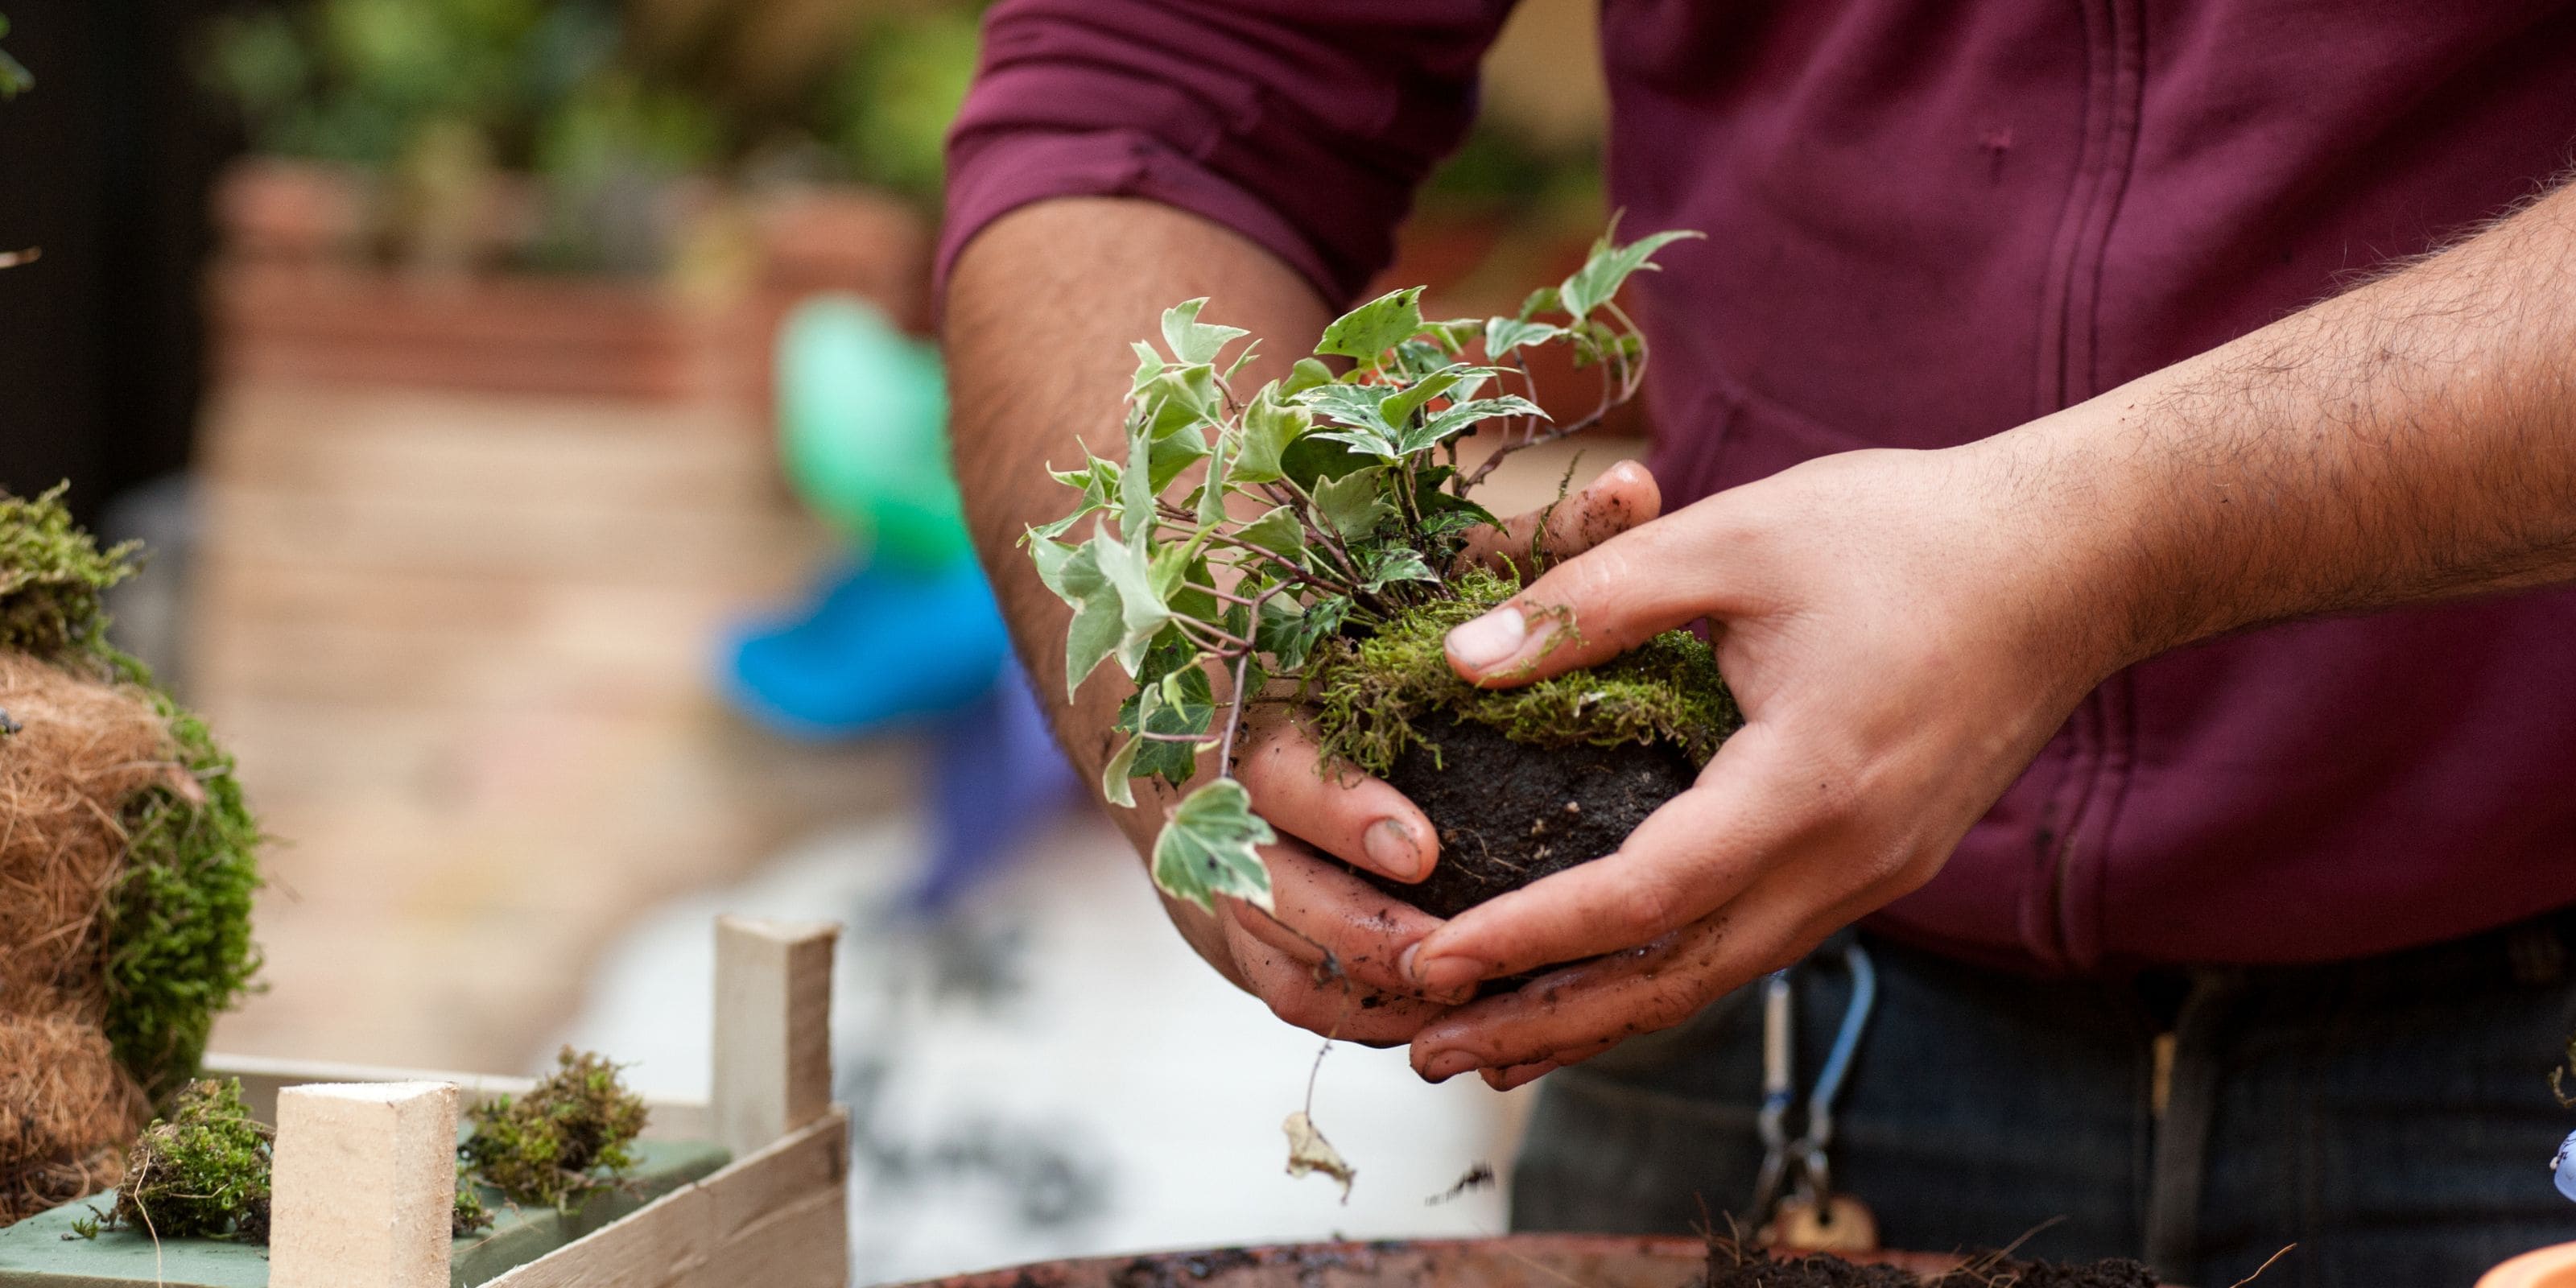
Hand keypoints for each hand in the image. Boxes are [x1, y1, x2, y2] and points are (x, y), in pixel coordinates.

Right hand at [1171, 461, 1667, 1043]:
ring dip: (1358, 984)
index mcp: (1246, 695)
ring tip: (1456, 998)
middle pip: (1262, 880)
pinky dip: (1347, 1010)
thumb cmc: (1335, 601)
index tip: (1423, 850)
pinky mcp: (1223, 914)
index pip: (1272, 767)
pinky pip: (1277, 983)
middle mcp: (1210, 787)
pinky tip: (1426, 1019)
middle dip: (1354, 928)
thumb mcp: (1416, 564)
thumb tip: (1636, 485)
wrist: (1179, 651)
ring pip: (1269, 947)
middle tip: (1449, 959)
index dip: (1341, 815)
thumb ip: (1525, 542)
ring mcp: (1209, 860)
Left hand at [1396, 442, 2124, 1086]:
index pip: (1642, 897)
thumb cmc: (1907, 532)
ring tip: (1490, 1047)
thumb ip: (1593, 600)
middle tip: (1426, 1055)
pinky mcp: (1881, 867)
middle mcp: (1845, 862)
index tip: (1430, 963)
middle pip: (1673, 979)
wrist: (2076, 561)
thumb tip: (1462, 661)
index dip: (1529, 938)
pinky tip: (1606, 985)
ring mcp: (1872, 878)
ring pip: (1715, 978)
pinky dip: (1666, 976)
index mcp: (1806, 784)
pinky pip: (1754, 947)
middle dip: (1543, 1022)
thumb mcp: (1734, 537)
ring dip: (1600, 1017)